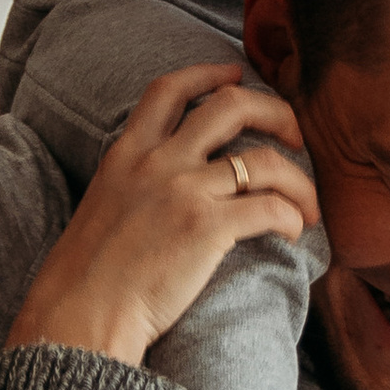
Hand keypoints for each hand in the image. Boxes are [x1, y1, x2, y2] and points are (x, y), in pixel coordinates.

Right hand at [8, 65, 314, 365]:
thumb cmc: (87, 279)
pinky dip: (293, 217)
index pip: (169, 89)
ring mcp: (183, 192)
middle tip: (295, 136)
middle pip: (230, 106)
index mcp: (126, 154)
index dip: (208, 73)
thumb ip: (132, 185)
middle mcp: (157, 162)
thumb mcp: (100, 208)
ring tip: (309, 204)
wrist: (80, 316)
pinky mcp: (207, 228)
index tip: (235, 74)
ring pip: (264, 160)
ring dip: (300, 180)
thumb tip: (162, 190)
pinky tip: (294, 232)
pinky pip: (271, 207)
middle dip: (276, 111)